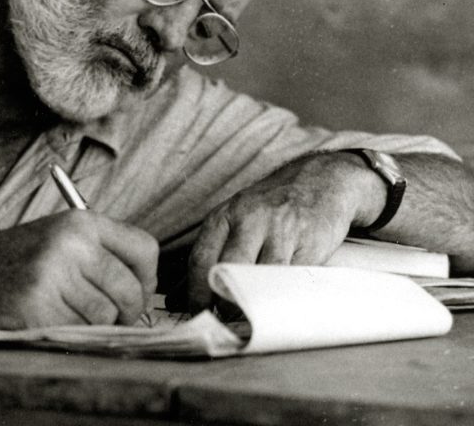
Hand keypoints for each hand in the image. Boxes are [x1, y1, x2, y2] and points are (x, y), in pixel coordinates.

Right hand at [0, 210, 158, 328]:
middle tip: (114, 317)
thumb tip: (146, 288)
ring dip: (95, 325)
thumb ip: (103, 253)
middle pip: (131, 289)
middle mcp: (72, 243)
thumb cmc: (18, 259)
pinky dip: (70, 334)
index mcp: (82, 221)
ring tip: (72, 314)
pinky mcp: (36, 307)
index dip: (147, 277)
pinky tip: (51, 320)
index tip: (138, 290)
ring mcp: (53, 274)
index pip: (145, 248)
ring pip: (106, 316)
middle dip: (128, 312)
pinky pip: (77, 332)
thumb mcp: (62, 237)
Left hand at [187, 152, 385, 312]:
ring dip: (255, 305)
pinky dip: (283, 297)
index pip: (201, 260)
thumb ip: (212, 255)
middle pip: (229, 269)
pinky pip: (293, 280)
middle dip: (225, 303)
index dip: (197, 294)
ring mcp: (282, 230)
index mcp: (226, 215)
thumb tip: (181, 299)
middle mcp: (251, 219)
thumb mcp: (236, 219)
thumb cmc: (271, 207)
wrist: (320, 180)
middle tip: (226, 321)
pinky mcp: (311, 243)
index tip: (199, 315)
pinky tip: (278, 304)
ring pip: (262, 278)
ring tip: (251, 318)